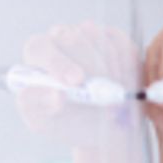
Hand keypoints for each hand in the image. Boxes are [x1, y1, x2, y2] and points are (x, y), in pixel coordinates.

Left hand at [16, 21, 140, 146]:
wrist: (100, 127)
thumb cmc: (67, 121)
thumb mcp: (45, 121)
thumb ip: (39, 107)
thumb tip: (54, 94)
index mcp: (37, 56)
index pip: (40, 48)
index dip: (58, 63)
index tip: (77, 81)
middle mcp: (59, 39)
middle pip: (71, 38)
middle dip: (90, 66)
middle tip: (102, 92)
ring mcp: (86, 35)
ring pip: (98, 39)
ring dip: (108, 70)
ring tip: (110, 95)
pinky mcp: (112, 37)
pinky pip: (120, 43)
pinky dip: (125, 64)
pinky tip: (122, 83)